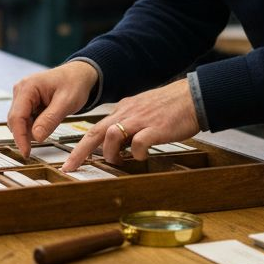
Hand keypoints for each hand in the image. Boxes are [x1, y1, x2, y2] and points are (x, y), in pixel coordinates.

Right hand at [8, 61, 98, 156]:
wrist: (79, 75)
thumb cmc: (74, 84)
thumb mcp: (66, 102)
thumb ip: (50, 119)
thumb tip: (36, 137)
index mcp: (28, 87)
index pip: (16, 117)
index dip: (20, 137)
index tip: (26, 153)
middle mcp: (20, 90)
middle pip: (15, 120)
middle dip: (27, 133)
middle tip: (47, 135)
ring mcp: (22, 95)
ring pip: (19, 121)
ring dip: (32, 129)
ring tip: (52, 122)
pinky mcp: (26, 101)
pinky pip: (25, 118)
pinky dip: (35, 125)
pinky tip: (48, 120)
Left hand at [60, 78, 199, 172]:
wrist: (193, 96)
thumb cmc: (172, 106)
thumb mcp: (144, 109)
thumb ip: (130, 122)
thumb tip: (121, 141)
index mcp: (124, 110)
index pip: (96, 128)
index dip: (81, 145)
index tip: (71, 161)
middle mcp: (127, 114)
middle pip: (96, 133)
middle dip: (80, 152)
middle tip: (70, 167)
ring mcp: (140, 120)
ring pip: (112, 136)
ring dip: (112, 153)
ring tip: (120, 160)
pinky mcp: (155, 128)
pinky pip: (138, 144)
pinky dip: (137, 154)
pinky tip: (143, 156)